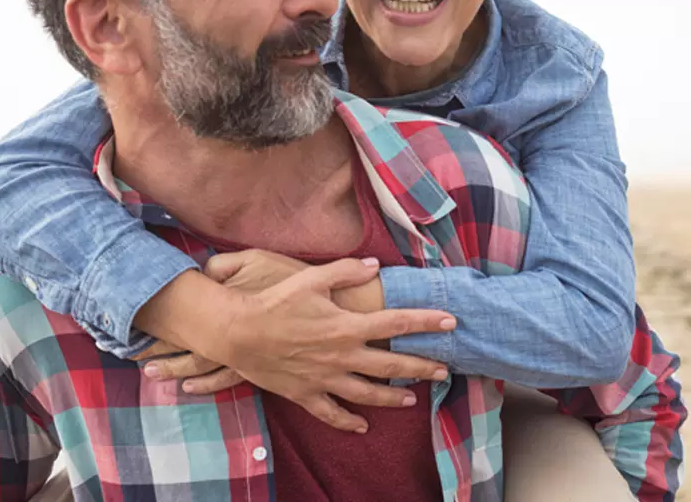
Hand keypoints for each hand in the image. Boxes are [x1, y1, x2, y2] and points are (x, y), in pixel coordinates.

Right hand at [135, 258, 455, 432]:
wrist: (239, 333)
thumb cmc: (274, 302)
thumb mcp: (310, 279)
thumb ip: (344, 271)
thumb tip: (373, 265)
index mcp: (347, 326)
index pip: (396, 324)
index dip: (425, 322)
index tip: (450, 322)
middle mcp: (342, 356)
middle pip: (391, 366)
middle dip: (421, 367)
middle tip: (444, 370)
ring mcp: (326, 379)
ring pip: (369, 394)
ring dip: (394, 398)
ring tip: (413, 399)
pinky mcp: (306, 394)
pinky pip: (333, 413)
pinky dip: (349, 421)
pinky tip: (362, 426)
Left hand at [139, 251, 307, 390]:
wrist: (332, 312)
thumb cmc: (294, 280)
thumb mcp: (257, 259)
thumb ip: (226, 265)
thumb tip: (202, 270)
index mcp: (225, 306)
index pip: (184, 315)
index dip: (160, 322)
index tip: (135, 327)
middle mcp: (230, 335)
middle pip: (188, 346)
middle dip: (161, 351)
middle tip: (135, 358)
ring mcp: (245, 354)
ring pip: (203, 367)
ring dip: (178, 370)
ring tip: (155, 374)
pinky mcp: (260, 367)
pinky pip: (227, 379)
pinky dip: (207, 384)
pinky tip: (194, 388)